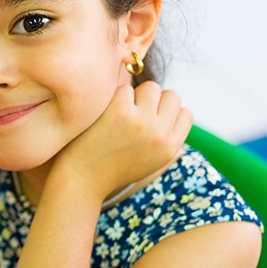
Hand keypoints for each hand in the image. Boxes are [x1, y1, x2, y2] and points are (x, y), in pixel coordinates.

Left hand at [54, 81, 192, 200]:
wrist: (81, 180)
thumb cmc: (111, 170)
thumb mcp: (149, 165)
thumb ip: (168, 148)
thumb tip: (183, 134)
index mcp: (170, 148)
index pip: (185, 113)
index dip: (167, 111)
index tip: (149, 117)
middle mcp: (160, 134)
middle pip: (172, 96)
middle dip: (153, 100)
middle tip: (133, 112)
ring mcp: (141, 122)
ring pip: (151, 87)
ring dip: (135, 95)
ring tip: (119, 112)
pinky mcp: (120, 112)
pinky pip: (125, 89)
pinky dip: (115, 97)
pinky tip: (104, 113)